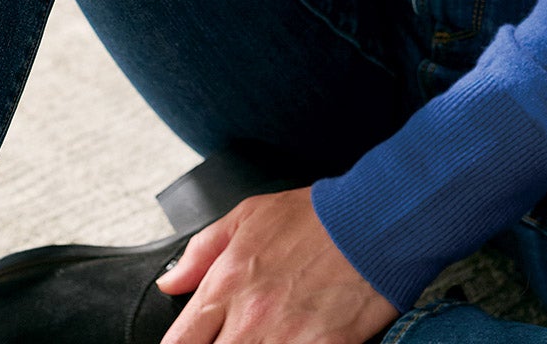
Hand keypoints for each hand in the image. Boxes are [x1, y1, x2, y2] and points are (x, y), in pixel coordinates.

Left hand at [155, 184, 399, 342]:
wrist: (374, 223)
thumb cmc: (316, 218)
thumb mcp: (251, 215)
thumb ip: (203, 250)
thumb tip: (171, 282)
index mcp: (226, 284)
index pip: (178, 343)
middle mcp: (249, 318)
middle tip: (232, 337)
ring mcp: (284, 339)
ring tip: (265, 337)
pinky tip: (293, 342)